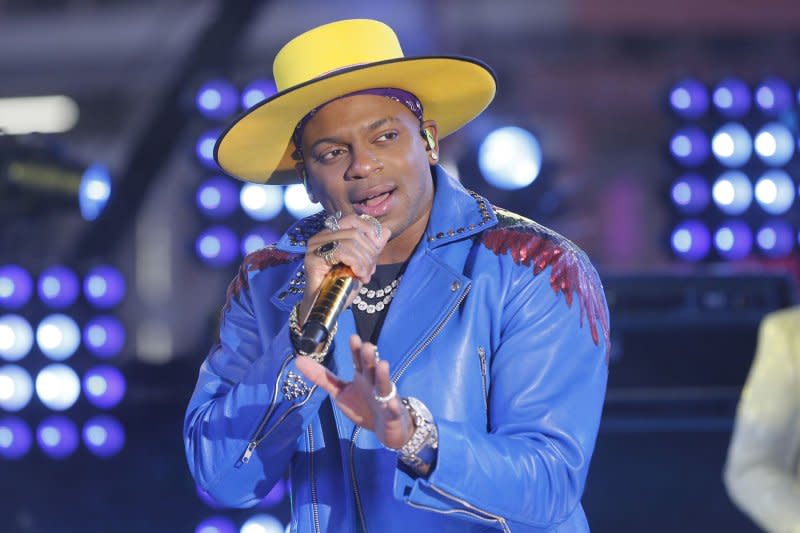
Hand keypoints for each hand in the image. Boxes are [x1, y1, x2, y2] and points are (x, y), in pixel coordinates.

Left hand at [294, 334, 413, 449]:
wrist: (387, 428)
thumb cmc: (363, 406)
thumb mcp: (340, 392)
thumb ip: (322, 377)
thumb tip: (298, 360)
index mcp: (362, 377)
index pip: (358, 361)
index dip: (356, 350)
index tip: (353, 337)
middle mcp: (374, 384)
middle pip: (371, 369)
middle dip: (369, 358)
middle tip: (367, 346)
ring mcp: (385, 399)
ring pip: (384, 386)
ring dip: (383, 376)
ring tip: (382, 365)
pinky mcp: (392, 415)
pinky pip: (393, 411)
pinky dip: (393, 407)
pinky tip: (392, 403)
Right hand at [298, 214, 390, 322]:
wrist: (326, 307)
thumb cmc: (342, 287)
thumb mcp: (363, 264)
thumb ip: (373, 248)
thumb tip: (386, 231)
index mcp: (332, 233)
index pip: (354, 220)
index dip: (370, 231)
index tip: (377, 250)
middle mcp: (322, 236)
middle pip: (355, 232)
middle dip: (370, 253)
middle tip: (370, 271)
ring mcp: (315, 245)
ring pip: (351, 241)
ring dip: (364, 261)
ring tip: (365, 276)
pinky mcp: (313, 257)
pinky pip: (342, 251)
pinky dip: (356, 263)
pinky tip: (359, 275)